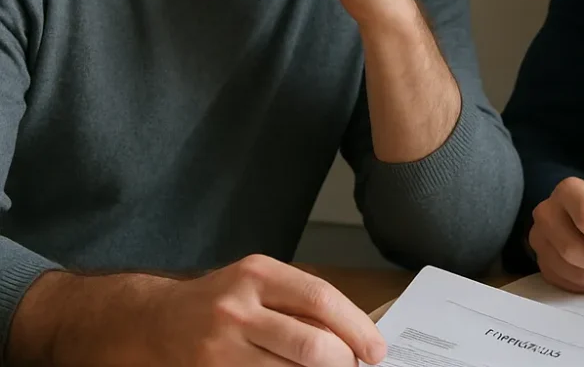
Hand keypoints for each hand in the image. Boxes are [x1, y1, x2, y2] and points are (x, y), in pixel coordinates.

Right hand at [147, 254, 386, 364]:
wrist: (160, 320)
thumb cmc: (224, 299)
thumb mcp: (261, 282)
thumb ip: (302, 302)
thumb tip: (354, 333)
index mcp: (259, 274)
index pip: (321, 299)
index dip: (355, 327)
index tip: (376, 349)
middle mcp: (239, 308)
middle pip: (310, 345)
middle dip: (342, 362)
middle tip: (353, 366)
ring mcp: (222, 346)